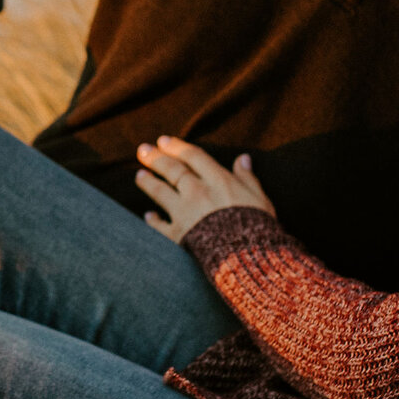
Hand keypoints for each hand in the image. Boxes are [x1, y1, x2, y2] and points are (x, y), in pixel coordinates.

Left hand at [134, 136, 275, 243]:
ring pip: (160, 192)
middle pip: (172, 170)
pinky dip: (152, 220)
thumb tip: (243, 158)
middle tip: (142, 150)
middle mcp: (197, 193)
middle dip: (155, 158)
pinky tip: (148, 216)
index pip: (193, 156)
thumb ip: (248, 178)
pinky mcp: (177, 236)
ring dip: (148, 182)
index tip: (163, 141)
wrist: (247, 257)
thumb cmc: (258, 227)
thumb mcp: (259, 198)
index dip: (177, 147)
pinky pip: (159, 226)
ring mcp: (184, 213)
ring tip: (139, 175)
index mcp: (218, 180)